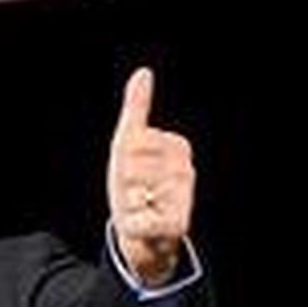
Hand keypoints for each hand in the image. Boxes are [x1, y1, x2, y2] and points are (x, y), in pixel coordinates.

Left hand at [107, 67, 195, 286]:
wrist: (144, 234)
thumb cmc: (134, 186)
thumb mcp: (128, 145)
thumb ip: (136, 109)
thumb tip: (143, 72)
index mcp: (178, 145)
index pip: (131, 142)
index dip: (121, 160)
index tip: (131, 171)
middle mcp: (186, 169)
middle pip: (129, 167)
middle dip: (121, 184)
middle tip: (133, 193)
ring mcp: (183, 197)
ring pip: (130, 194)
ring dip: (125, 205)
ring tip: (139, 208)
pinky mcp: (178, 225)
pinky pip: (137, 220)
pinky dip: (132, 225)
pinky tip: (143, 225)